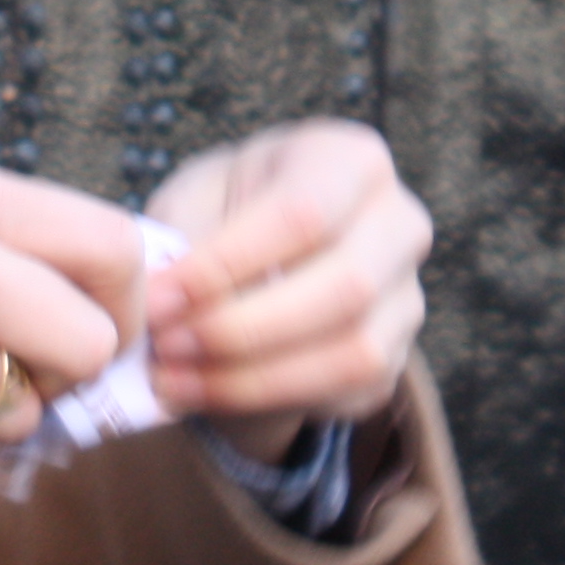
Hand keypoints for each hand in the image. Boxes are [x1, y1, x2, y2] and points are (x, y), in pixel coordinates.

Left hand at [140, 122, 432, 463]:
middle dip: (242, 328)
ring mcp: (407, 296)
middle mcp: (399, 225)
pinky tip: (202, 393)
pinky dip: (267, 402)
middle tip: (165, 346)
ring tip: (174, 380)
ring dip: (254, 377)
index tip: (156, 299)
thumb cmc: (227, 211)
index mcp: (352, 161)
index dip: (225, 265)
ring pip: (353, 352)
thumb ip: (184, 238)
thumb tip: (162, 302)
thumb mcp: (195, 198)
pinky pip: (345, 392)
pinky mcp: (394, 359)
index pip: (301, 214)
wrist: (264, 255)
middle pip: (344, 287)